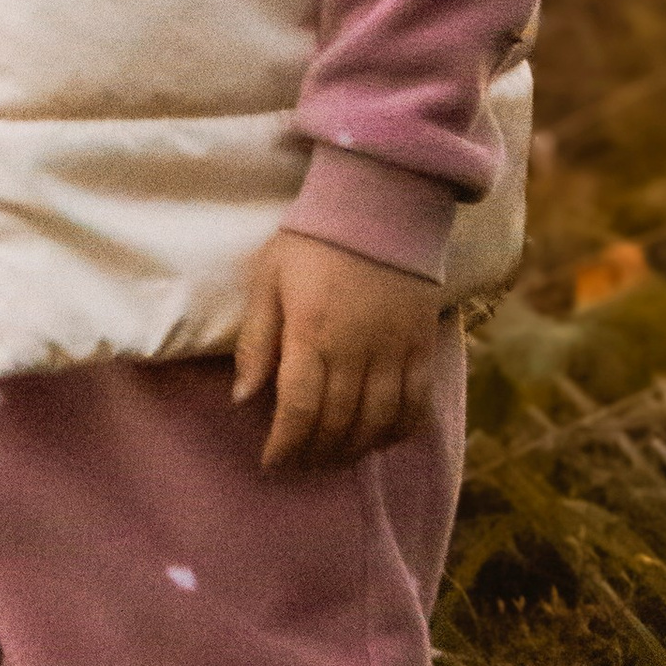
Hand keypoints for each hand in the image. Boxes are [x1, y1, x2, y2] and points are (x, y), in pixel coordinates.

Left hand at [233, 229, 441, 471]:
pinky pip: (417, 404)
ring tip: (334, 457)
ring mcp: (395, 350)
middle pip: (338, 424)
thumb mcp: (268, 278)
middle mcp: (356, 350)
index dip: (284, 445)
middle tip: (300, 463)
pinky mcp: (423, 345)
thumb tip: (242, 397)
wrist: (380, 203)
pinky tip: (380, 440)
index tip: (271, 461)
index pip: (298, 410)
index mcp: (312, 334)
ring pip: (377, 423)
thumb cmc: (313, 240)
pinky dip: (399, 431)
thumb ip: (256, 339)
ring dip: (354, 450)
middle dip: (315, 453)